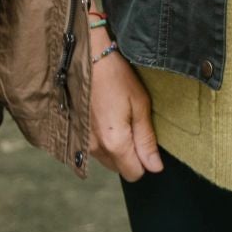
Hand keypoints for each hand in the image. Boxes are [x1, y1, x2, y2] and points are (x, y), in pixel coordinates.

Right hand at [85, 31, 162, 181]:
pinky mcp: (76, 133)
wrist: (85, 57)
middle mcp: (95, 149)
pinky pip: (94, 149)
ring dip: (117, 148)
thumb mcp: (140, 104)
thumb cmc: (115, 77)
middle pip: (120, 169)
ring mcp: (83, 142)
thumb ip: (146, 139)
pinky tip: (106, 117)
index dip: (146, 161)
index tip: (148, 140)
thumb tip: (156, 167)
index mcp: (115, 143)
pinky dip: (103, 140)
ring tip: (119, 117)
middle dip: (132, 155)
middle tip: (134, 124)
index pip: (135, 174)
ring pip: (107, 159)